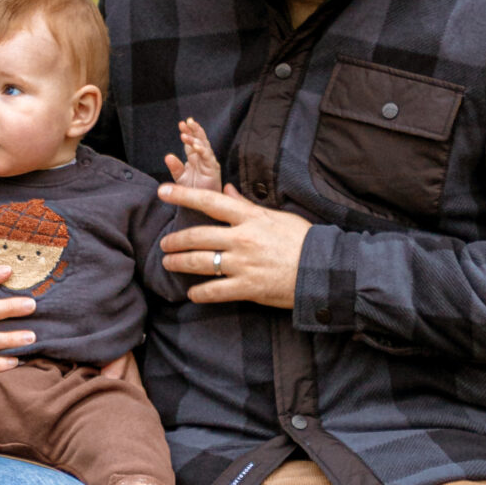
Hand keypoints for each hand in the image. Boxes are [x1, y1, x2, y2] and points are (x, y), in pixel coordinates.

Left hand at [158, 181, 310, 309]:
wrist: (323, 269)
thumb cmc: (302, 240)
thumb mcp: (275, 216)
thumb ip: (246, 205)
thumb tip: (226, 191)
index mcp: (249, 217)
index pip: (209, 201)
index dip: (183, 195)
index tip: (163, 192)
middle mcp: (242, 238)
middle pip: (197, 235)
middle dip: (175, 240)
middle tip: (164, 244)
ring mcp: (243, 264)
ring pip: (200, 262)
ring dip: (179, 263)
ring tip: (169, 263)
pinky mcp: (248, 287)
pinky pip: (215, 291)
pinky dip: (200, 293)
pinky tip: (192, 294)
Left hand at [164, 118, 220, 193]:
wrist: (200, 208)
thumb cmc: (192, 192)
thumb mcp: (180, 178)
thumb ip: (175, 167)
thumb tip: (168, 156)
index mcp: (195, 158)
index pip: (192, 142)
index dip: (187, 132)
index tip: (181, 124)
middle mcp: (203, 158)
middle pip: (200, 140)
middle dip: (194, 130)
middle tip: (187, 121)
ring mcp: (209, 163)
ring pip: (204, 146)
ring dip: (196, 139)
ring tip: (186, 134)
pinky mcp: (213, 169)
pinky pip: (208, 157)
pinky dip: (202, 150)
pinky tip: (195, 146)